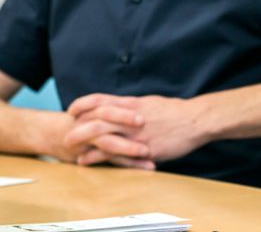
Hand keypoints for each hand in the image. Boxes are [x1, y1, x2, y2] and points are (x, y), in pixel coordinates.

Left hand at [67, 93, 214, 165]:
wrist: (196, 121)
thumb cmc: (177, 113)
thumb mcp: (152, 103)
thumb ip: (135, 107)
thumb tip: (124, 108)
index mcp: (133, 104)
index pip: (101, 99)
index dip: (84, 103)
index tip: (72, 109)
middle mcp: (130, 116)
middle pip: (95, 116)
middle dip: (77, 123)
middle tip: (65, 129)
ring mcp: (135, 132)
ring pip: (101, 134)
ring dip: (81, 140)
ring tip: (68, 146)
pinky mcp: (141, 147)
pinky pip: (114, 153)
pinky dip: (96, 157)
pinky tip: (85, 161)